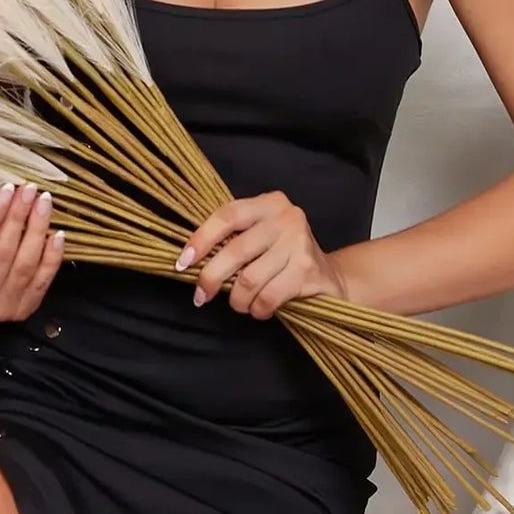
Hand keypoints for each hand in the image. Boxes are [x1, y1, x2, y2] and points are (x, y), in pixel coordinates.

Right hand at [0, 181, 65, 321]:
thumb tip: (1, 198)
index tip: (6, 189)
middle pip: (3, 251)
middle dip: (18, 216)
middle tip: (29, 190)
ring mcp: (5, 307)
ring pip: (26, 263)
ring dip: (37, 229)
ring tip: (44, 203)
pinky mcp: (26, 309)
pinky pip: (43, 279)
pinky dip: (52, 255)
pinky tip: (57, 233)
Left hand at [175, 190, 347, 319]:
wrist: (330, 276)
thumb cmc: (282, 255)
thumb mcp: (259, 234)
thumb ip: (232, 238)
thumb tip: (190, 259)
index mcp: (268, 203)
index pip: (226, 216)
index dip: (201, 239)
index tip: (182, 263)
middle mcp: (285, 218)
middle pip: (235, 250)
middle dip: (211, 277)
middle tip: (201, 295)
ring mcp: (299, 244)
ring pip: (250, 279)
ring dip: (237, 299)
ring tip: (238, 304)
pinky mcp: (307, 272)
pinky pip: (268, 296)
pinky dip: (257, 308)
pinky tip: (257, 309)